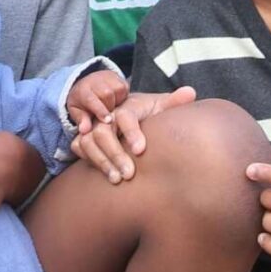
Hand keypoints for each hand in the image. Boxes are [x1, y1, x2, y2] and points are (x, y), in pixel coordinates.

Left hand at [64, 65, 128, 129]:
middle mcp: (95, 81)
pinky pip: (125, 89)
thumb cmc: (83, 101)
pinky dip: (122, 97)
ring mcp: (108, 78)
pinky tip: (116, 101)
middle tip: (106, 114)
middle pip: (107, 95)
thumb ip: (81, 120)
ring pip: (118, 91)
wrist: (89, 83)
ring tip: (110, 106)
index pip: (92, 100)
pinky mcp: (119, 78)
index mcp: (83, 91)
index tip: (109, 121)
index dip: (100, 111)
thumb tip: (85, 130)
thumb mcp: (77, 111)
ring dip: (117, 102)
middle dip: (109, 107)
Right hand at [68, 86, 196, 181]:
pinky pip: (79, 147)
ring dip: (102, 161)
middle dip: (115, 153)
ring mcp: (94, 125)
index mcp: (129, 106)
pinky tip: (104, 174)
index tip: (141, 150)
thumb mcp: (160, 106)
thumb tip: (191, 92)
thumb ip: (174, 102)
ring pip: (89, 141)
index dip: (131, 132)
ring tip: (117, 179)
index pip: (125, 116)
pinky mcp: (85, 136)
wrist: (127, 117)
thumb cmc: (147, 114)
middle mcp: (108, 115)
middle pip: (103, 131)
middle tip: (129, 174)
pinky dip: (89, 160)